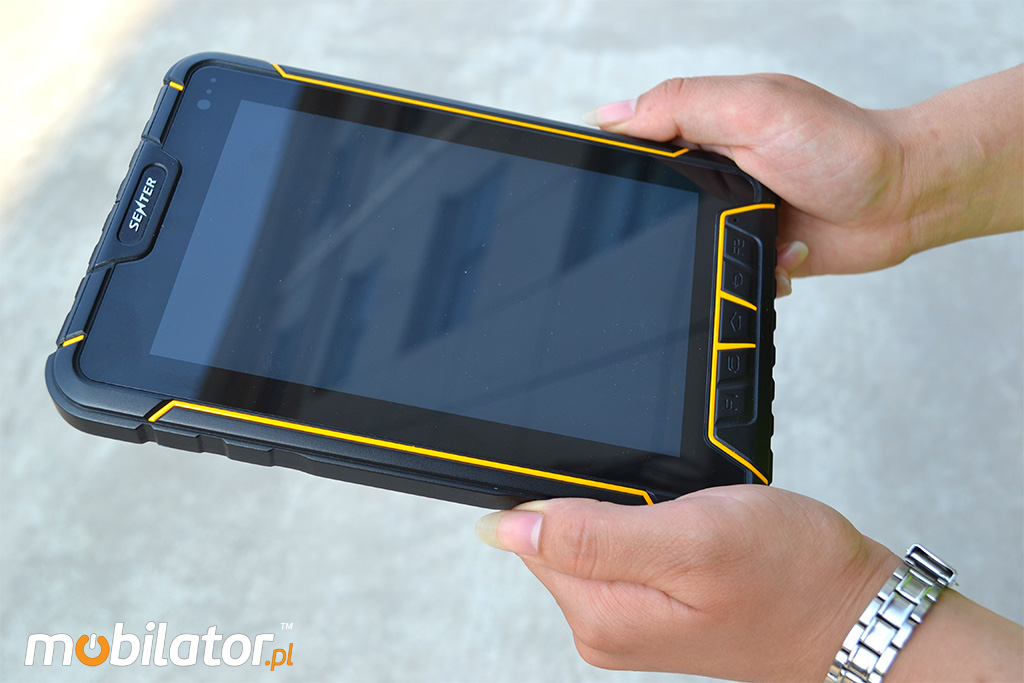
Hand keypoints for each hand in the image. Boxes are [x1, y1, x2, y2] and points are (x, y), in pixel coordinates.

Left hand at [477, 486, 898, 680]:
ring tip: (692, 521)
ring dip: (636, 509)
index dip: (570, 491)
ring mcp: (629, 616)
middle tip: (675, 508)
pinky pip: (627, 543)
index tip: (631, 492)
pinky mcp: (653, 603)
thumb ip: (592, 535)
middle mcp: (604, 624)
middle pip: (562, 530)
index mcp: (600, 613)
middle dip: (611, 499)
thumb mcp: (690, 540)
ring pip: (596, 532)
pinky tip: (694, 530)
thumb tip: (504, 528)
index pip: (531, 532)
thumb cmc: (792, 577)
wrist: (853, 611)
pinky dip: (655, 522)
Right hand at [585, 67, 1022, 293]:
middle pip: (654, 207)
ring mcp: (732, 212)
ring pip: (688, 249)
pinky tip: (783, 253)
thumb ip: (684, 106)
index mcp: (702, 129)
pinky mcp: (753, 249)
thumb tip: (611, 115)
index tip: (620, 193)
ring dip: (718, 253)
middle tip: (713, 216)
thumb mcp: (756, 108)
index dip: (618, 168)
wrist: (905, 198)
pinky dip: (751, 273)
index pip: (634, 145)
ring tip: (760, 232)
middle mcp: (712, 170)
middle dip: (674, 224)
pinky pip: (725, 275)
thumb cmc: (844, 144)